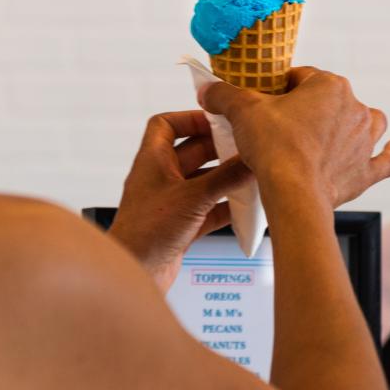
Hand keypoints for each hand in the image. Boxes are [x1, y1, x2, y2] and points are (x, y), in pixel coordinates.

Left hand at [110, 111, 252, 291]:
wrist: (136, 271)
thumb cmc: (148, 231)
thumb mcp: (193, 197)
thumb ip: (225, 177)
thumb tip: (253, 159)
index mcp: (152, 160)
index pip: (165, 125)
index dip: (190, 117)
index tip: (217, 118)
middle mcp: (160, 178)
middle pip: (191, 152)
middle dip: (218, 148)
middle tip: (246, 146)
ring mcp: (170, 202)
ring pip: (202, 181)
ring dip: (226, 178)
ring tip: (252, 174)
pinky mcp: (180, 225)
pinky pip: (208, 208)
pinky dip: (226, 206)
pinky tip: (246, 208)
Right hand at [199, 67, 389, 214]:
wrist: (294, 194)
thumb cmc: (273, 147)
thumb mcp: (241, 111)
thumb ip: (223, 94)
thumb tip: (208, 89)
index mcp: (329, 86)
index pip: (300, 77)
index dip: (278, 88)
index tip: (263, 102)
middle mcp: (354, 108)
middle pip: (329, 99)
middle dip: (309, 108)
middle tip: (281, 124)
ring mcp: (365, 140)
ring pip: (365, 123)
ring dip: (351, 124)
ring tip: (330, 132)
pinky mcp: (367, 170)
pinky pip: (386, 159)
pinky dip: (389, 154)